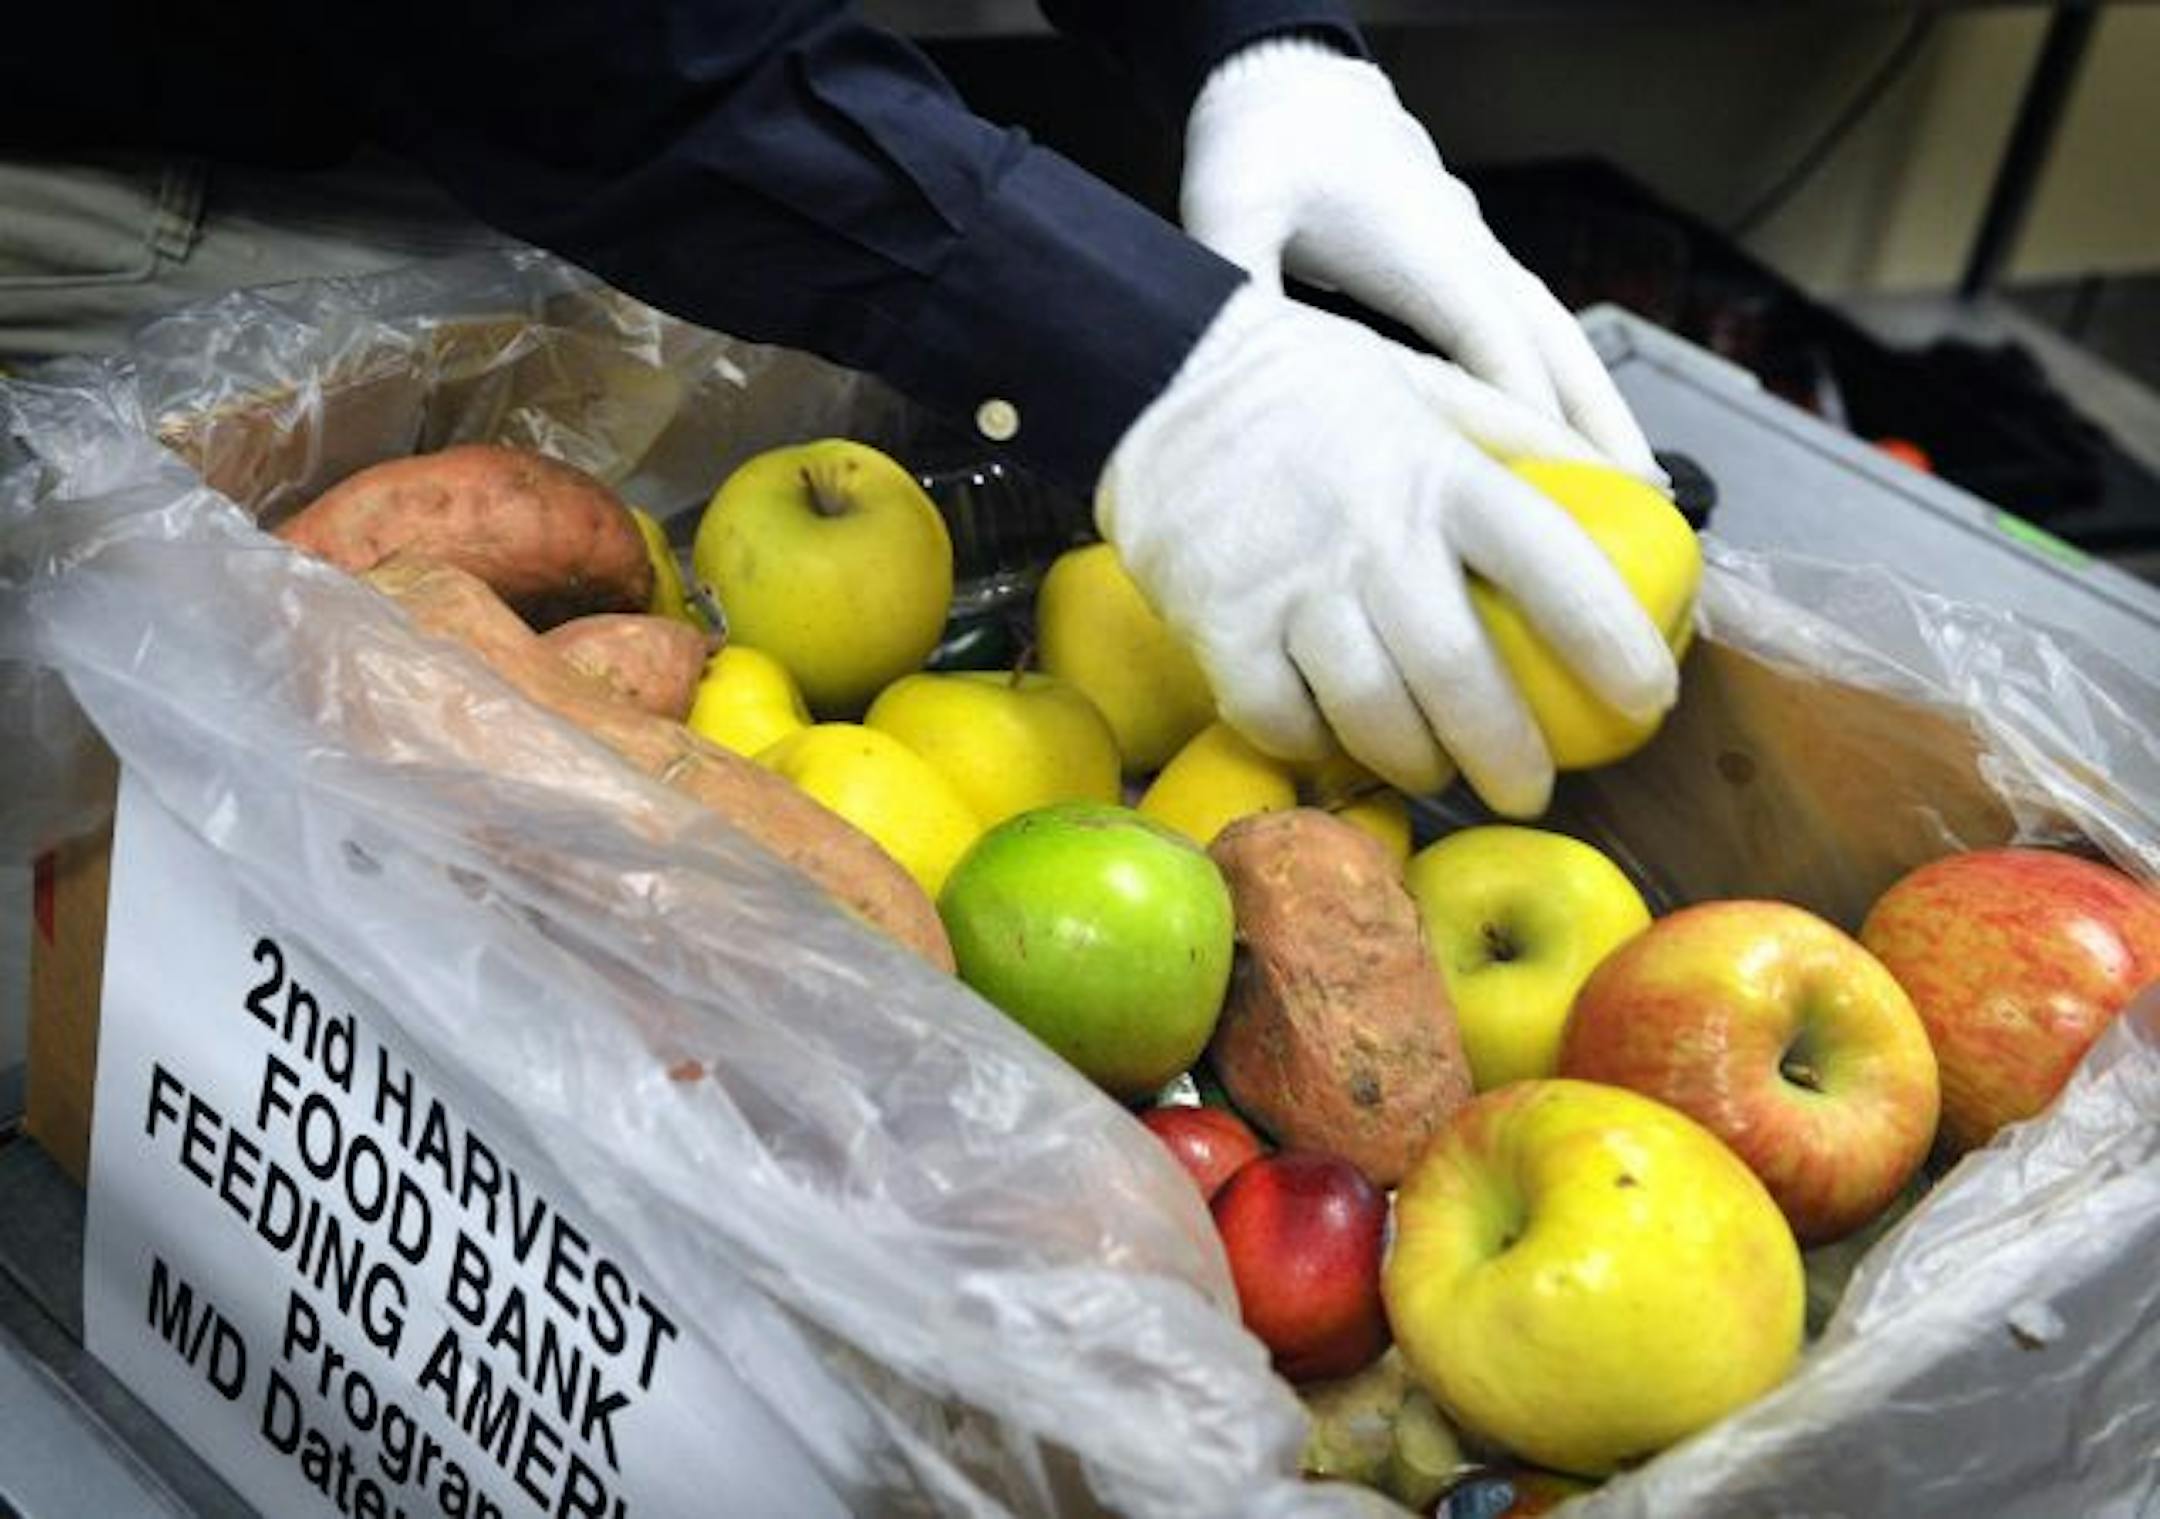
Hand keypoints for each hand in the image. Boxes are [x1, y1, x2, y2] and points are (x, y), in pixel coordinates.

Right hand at [1097, 286, 1676, 816]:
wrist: (1162, 376)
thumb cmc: (1310, 388)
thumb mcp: (1426, 384)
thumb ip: (1521, 438)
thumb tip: (1639, 487)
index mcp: (1441, 475)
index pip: (1552, 567)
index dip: (1611, 643)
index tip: (1649, 701)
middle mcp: (1374, 537)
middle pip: (1461, 676)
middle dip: (1508, 754)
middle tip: (1532, 792)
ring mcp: (1293, 588)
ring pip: (1373, 716)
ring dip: (1417, 764)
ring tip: (1435, 773)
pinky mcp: (1221, 626)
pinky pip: (1281, 720)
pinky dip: (1316, 748)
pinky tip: (1333, 744)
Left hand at [1182, 37, 1660, 481]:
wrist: (1293, 88)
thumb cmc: (1265, 150)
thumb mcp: (1229, 214)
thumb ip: (1230, 287)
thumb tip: (1220, 362)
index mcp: (1424, 252)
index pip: (1494, 350)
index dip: (1528, 425)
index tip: (1554, 503)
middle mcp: (1471, 256)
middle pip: (1557, 352)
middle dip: (1600, 433)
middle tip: (1645, 514)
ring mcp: (1481, 259)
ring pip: (1563, 341)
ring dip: (1603, 411)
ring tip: (1644, 488)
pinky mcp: (1473, 266)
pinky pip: (1538, 334)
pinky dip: (1570, 387)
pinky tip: (1582, 440)